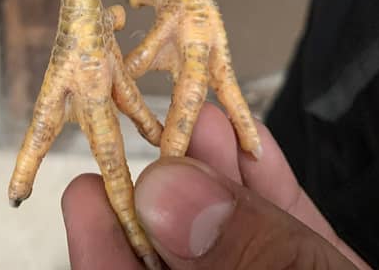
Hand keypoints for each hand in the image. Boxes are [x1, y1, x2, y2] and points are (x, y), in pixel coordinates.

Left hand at [62, 103, 369, 268]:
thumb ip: (247, 264)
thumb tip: (164, 198)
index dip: (104, 255)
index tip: (89, 193)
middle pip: (180, 269)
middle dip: (163, 202)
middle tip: (147, 142)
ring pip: (234, 249)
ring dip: (216, 183)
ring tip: (202, 123)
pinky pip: (289, 244)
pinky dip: (273, 197)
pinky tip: (255, 149)